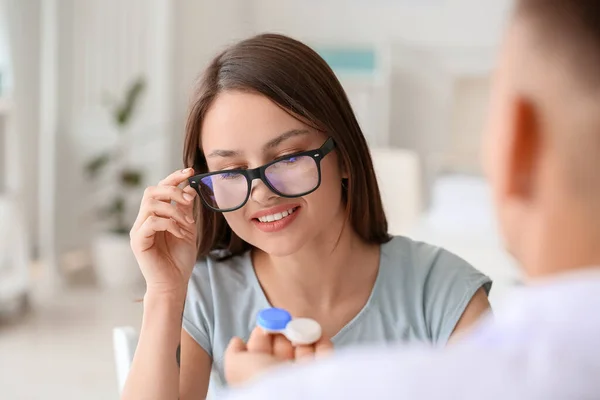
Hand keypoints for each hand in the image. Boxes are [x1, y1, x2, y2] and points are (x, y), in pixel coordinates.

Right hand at [130, 168, 197, 294]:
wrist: (174, 284)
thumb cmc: (179, 259)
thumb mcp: (187, 229)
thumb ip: (186, 210)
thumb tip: (189, 189)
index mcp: (154, 215)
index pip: (159, 189)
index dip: (173, 178)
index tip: (190, 172)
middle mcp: (143, 220)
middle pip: (151, 191)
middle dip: (173, 190)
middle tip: (189, 201)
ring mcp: (138, 230)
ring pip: (151, 204)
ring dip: (174, 211)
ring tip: (187, 224)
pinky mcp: (138, 241)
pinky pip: (152, 222)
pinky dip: (170, 224)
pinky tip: (180, 234)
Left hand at [224, 327, 333, 385]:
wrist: (291, 398)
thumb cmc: (262, 383)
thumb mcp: (237, 366)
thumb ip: (234, 353)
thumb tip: (237, 341)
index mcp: (261, 375)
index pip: (262, 350)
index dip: (264, 332)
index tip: (268, 319)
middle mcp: (282, 377)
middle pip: (284, 346)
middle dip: (285, 330)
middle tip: (286, 320)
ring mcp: (304, 376)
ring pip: (304, 349)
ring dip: (303, 333)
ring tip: (301, 327)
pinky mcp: (325, 374)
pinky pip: (326, 354)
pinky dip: (322, 340)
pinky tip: (317, 332)